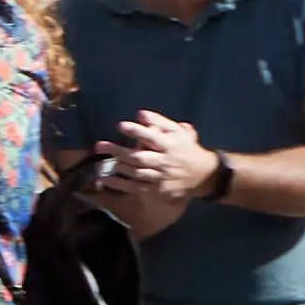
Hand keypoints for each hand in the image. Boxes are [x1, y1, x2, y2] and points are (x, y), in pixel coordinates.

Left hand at [101, 111, 223, 205]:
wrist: (203, 175)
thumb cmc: (187, 149)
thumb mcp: (179, 133)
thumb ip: (161, 123)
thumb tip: (141, 114)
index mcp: (171, 145)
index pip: (152, 137)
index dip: (137, 131)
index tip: (120, 126)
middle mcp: (165, 162)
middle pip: (140, 158)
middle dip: (119, 151)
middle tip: (100, 145)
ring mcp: (160, 177)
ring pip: (136, 173)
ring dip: (118, 167)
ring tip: (102, 160)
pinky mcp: (156, 189)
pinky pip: (135, 188)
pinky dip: (119, 184)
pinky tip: (105, 179)